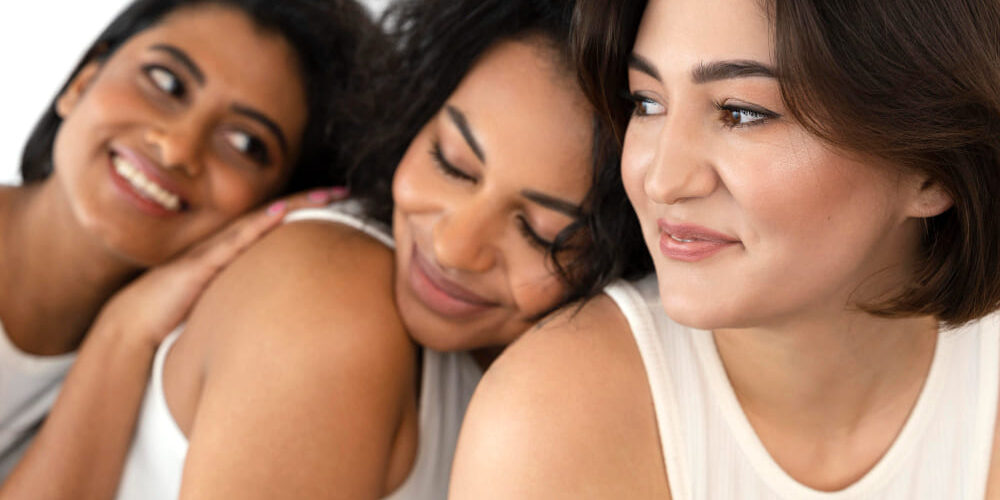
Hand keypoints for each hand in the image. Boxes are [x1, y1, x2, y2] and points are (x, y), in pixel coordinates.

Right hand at [95, 187, 348, 348]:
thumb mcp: (227, 299)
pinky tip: (279, 214)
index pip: (278, 223)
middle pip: (276, 215)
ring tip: (325, 195)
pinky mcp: (202, 264)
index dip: (308, 210)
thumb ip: (252, 294)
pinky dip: (258, 226)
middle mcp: (228, 243)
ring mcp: (215, 250)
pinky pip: (235, 241)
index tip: (340, 202)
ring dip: (294, 206)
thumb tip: (287, 306)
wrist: (138, 320)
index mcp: (236, 250)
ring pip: (261, 220)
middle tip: (346, 191)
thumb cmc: (182, 310)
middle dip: (311, 201)